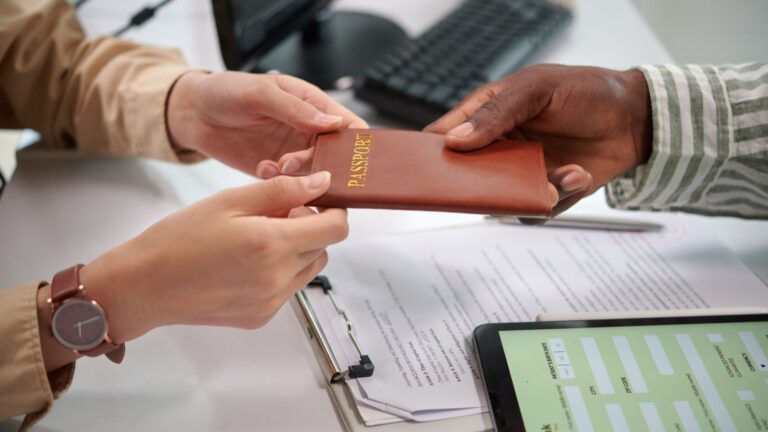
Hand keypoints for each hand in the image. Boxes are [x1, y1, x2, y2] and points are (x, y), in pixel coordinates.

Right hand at [39, 172, 347, 370]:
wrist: (144, 286)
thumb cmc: (178, 239)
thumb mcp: (230, 200)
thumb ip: (282, 190)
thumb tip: (321, 183)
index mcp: (272, 245)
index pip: (336, 228)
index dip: (332, 209)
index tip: (315, 198)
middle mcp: (278, 279)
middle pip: (324, 247)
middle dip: (310, 226)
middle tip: (274, 212)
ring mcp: (271, 302)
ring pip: (309, 268)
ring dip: (298, 248)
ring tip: (259, 236)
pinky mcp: (261, 317)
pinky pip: (289, 288)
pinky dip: (280, 270)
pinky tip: (247, 260)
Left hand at [167, 71, 367, 176]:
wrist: (193, 113)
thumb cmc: (225, 91)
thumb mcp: (260, 94)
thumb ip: (295, 110)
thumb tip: (333, 123)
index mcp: (313, 104)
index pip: (350, 126)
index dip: (355, 144)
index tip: (345, 158)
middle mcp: (308, 129)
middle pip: (337, 156)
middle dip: (325, 165)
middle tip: (298, 163)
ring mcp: (294, 151)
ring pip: (316, 173)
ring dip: (301, 175)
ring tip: (277, 166)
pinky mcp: (277, 169)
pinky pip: (292, 183)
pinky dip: (282, 183)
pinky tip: (263, 169)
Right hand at [425, 64, 651, 218]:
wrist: (635, 118)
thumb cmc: (585, 91)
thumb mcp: (537, 90)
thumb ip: (496, 114)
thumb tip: (455, 141)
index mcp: (485, 116)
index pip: (443, 137)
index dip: (430, 153)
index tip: (430, 168)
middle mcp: (497, 148)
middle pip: (465, 178)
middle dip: (479, 186)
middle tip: (503, 182)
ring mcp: (519, 174)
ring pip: (499, 201)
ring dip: (531, 191)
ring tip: (568, 172)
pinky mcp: (543, 194)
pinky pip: (533, 211)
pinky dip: (556, 198)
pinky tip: (578, 174)